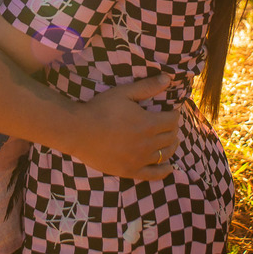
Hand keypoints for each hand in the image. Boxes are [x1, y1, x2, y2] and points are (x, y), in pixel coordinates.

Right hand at [65, 75, 180, 179]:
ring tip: (170, 141)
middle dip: (173, 129)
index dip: (174, 115)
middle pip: (170, 137)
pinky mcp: (130, 171)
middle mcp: (147, 143)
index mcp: (148, 124)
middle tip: (169, 125)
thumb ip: (147, 87)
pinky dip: (164, 171)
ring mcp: (139, 159)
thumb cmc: (100, 109)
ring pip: (164, 155)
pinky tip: (169, 167)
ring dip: (171, 146)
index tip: (171, 112)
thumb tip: (168, 78)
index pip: (172, 120)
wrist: (78, 131)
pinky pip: (153, 174)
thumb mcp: (124, 93)